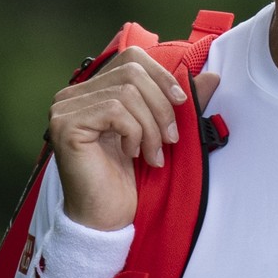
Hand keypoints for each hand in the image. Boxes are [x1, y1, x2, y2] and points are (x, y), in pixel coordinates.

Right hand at [47, 46, 219, 230]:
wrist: (107, 218)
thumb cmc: (128, 178)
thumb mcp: (159, 131)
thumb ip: (178, 102)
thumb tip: (212, 76)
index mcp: (91, 90)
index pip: (132, 58)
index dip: (162, 76)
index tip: (181, 104)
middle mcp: (72, 94)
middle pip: (132, 73)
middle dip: (161, 107)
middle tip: (170, 140)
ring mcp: (64, 108)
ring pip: (127, 92)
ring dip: (151, 126)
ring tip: (153, 154)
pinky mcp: (66, 125)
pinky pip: (116, 110)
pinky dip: (135, 132)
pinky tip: (133, 155)